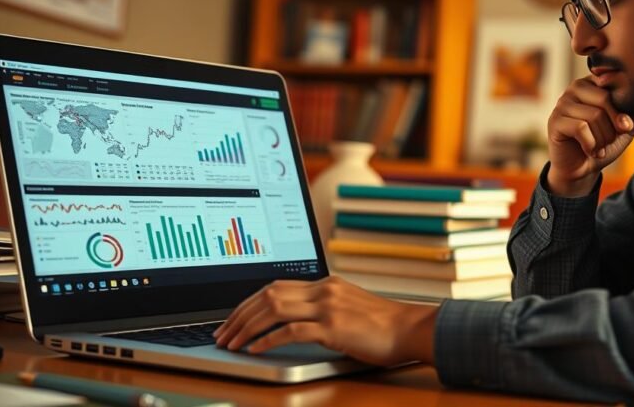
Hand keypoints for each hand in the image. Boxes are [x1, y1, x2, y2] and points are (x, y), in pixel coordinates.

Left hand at [212, 276, 437, 365]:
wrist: (410, 329)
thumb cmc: (383, 325)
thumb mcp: (349, 307)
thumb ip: (323, 307)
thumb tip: (291, 320)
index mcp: (325, 284)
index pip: (275, 286)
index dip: (247, 303)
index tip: (232, 320)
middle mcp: (323, 290)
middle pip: (268, 295)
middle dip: (239, 315)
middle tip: (222, 334)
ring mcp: (328, 307)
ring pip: (273, 309)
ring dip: (246, 327)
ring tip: (231, 343)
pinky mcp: (333, 327)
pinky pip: (291, 330)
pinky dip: (268, 340)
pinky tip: (255, 349)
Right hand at [546, 76, 633, 195]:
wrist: (584, 168)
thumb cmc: (604, 143)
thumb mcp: (625, 126)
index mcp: (594, 83)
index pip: (615, 86)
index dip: (624, 109)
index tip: (627, 127)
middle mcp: (575, 87)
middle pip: (605, 99)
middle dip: (614, 126)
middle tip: (613, 140)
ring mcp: (562, 103)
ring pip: (594, 115)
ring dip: (603, 138)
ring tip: (601, 148)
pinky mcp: (554, 120)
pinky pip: (580, 128)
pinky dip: (591, 145)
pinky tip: (591, 151)